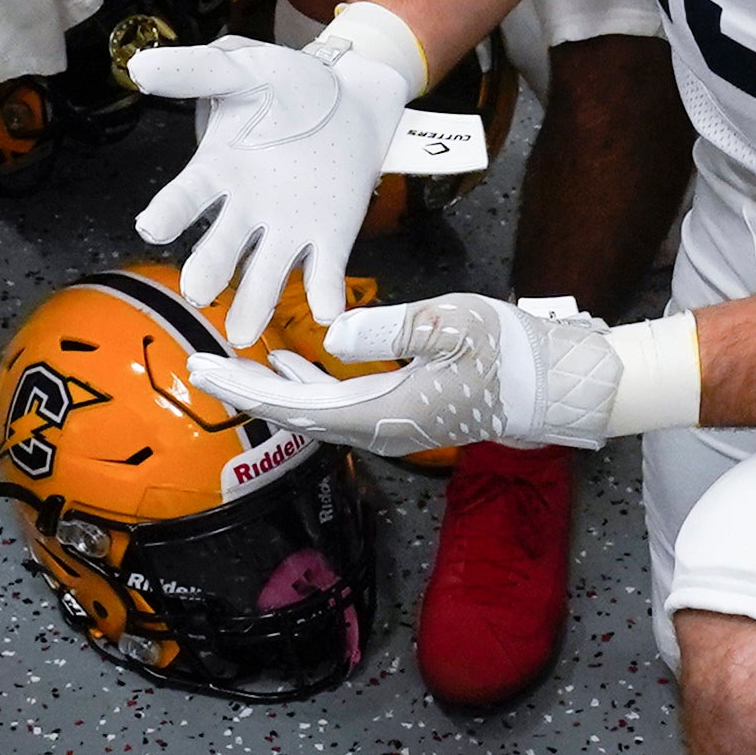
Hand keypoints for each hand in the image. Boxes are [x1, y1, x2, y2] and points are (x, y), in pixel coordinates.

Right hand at [130, 8, 423, 337]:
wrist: (351, 90)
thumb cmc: (288, 84)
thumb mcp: (242, 68)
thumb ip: (196, 72)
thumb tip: (140, 66)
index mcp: (217, 173)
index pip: (186, 198)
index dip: (169, 213)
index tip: (152, 226)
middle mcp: (245, 211)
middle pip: (221, 247)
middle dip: (210, 269)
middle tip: (198, 291)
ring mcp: (288, 229)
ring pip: (265, 273)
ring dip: (255, 302)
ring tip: (244, 333)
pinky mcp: (330, 238)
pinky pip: (323, 272)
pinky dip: (324, 292)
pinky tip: (327, 312)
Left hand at [209, 291, 629, 453]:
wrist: (558, 384)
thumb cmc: (511, 352)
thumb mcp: (452, 327)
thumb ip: (390, 330)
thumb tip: (333, 335)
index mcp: (382, 414)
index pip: (293, 406)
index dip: (244, 389)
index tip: (202, 372)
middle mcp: (379, 428)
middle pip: (295, 413)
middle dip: (245, 390)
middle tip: (198, 367)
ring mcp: (392, 422)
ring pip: (315, 408)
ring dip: (272, 387)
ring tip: (233, 364)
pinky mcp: (404, 409)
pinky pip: (340, 400)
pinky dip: (308, 381)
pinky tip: (292, 359)